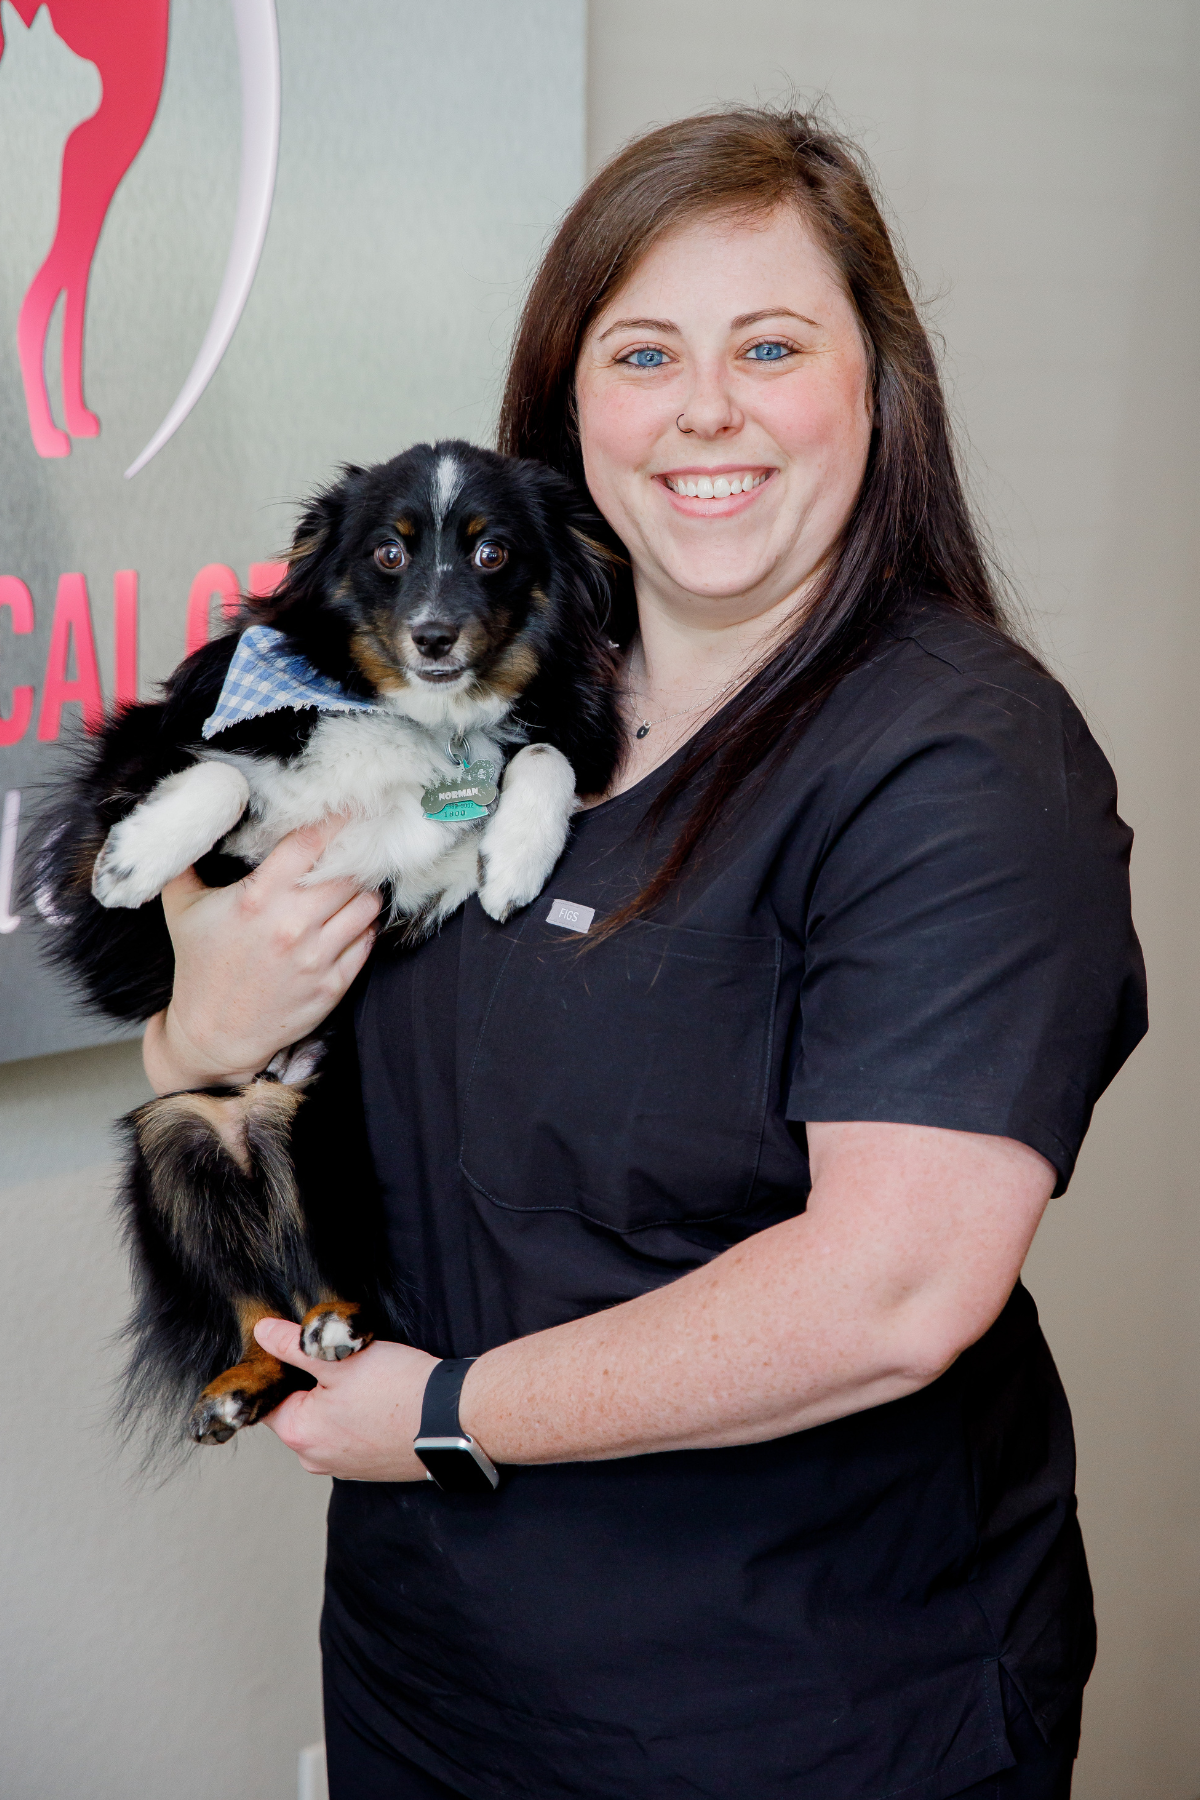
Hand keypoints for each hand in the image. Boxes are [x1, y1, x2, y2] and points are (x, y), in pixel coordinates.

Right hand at [142, 820, 381, 1090]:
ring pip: (366, 904)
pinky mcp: (333, 984)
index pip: (310, 844)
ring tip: (353, 883)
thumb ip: (183, 861)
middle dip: (356, 854)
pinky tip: (351, 918)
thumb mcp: (181, 908)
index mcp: (257, 899)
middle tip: (359, 843)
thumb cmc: (198, 965)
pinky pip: (367, 939)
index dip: (335, 820)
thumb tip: (191, 818)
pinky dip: (365, 924)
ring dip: (364, 889)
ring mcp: (316, 957)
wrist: (213, 1034)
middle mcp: (292, 925)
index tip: (350, 807)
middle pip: (348, 871)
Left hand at [254, 1318, 438, 1480]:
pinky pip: (352, 1435)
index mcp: (299, 1435)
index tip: (303, 1350)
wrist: (453, 1418)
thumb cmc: (398, 1390)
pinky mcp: (370, 1466)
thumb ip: (294, 1345)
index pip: (270, 1398)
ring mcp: (345, 1467)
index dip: (283, 1368)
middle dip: (315, 1383)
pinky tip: (380, 1398)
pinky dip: (359, 1416)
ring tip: (367, 1378)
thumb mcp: (339, 1356)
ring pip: (328, 1422)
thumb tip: (262, 1333)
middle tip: (342, 1359)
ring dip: (339, 1399)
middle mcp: (316, 1459)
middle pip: (299, 1410)